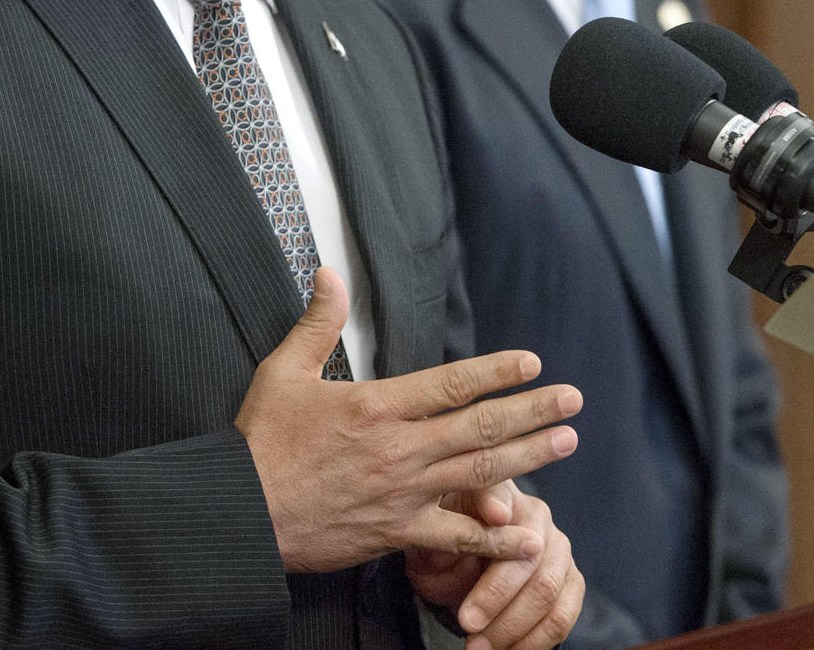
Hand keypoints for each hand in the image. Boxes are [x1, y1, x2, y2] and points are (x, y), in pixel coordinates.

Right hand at [236, 267, 581, 573]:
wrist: (241, 512)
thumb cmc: (260, 443)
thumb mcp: (283, 371)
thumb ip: (316, 323)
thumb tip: (329, 275)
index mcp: (377, 406)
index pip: (451, 383)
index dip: (496, 371)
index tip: (531, 362)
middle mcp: (400, 448)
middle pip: (480, 425)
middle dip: (532, 410)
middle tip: (573, 400)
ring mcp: (404, 494)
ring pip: (480, 472)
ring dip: (529, 456)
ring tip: (566, 442)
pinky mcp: (397, 533)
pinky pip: (456, 536)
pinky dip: (495, 538)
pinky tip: (530, 535)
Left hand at [408, 483, 583, 649]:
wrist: (455, 571)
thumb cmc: (442, 549)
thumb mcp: (429, 539)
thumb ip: (449, 530)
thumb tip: (485, 522)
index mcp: (497, 494)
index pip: (498, 495)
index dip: (496, 505)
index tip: (495, 517)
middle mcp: (536, 516)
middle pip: (528, 556)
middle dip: (496, 595)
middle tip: (466, 622)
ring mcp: (558, 549)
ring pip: (547, 590)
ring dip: (511, 626)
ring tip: (478, 646)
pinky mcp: (570, 582)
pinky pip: (562, 616)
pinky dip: (534, 641)